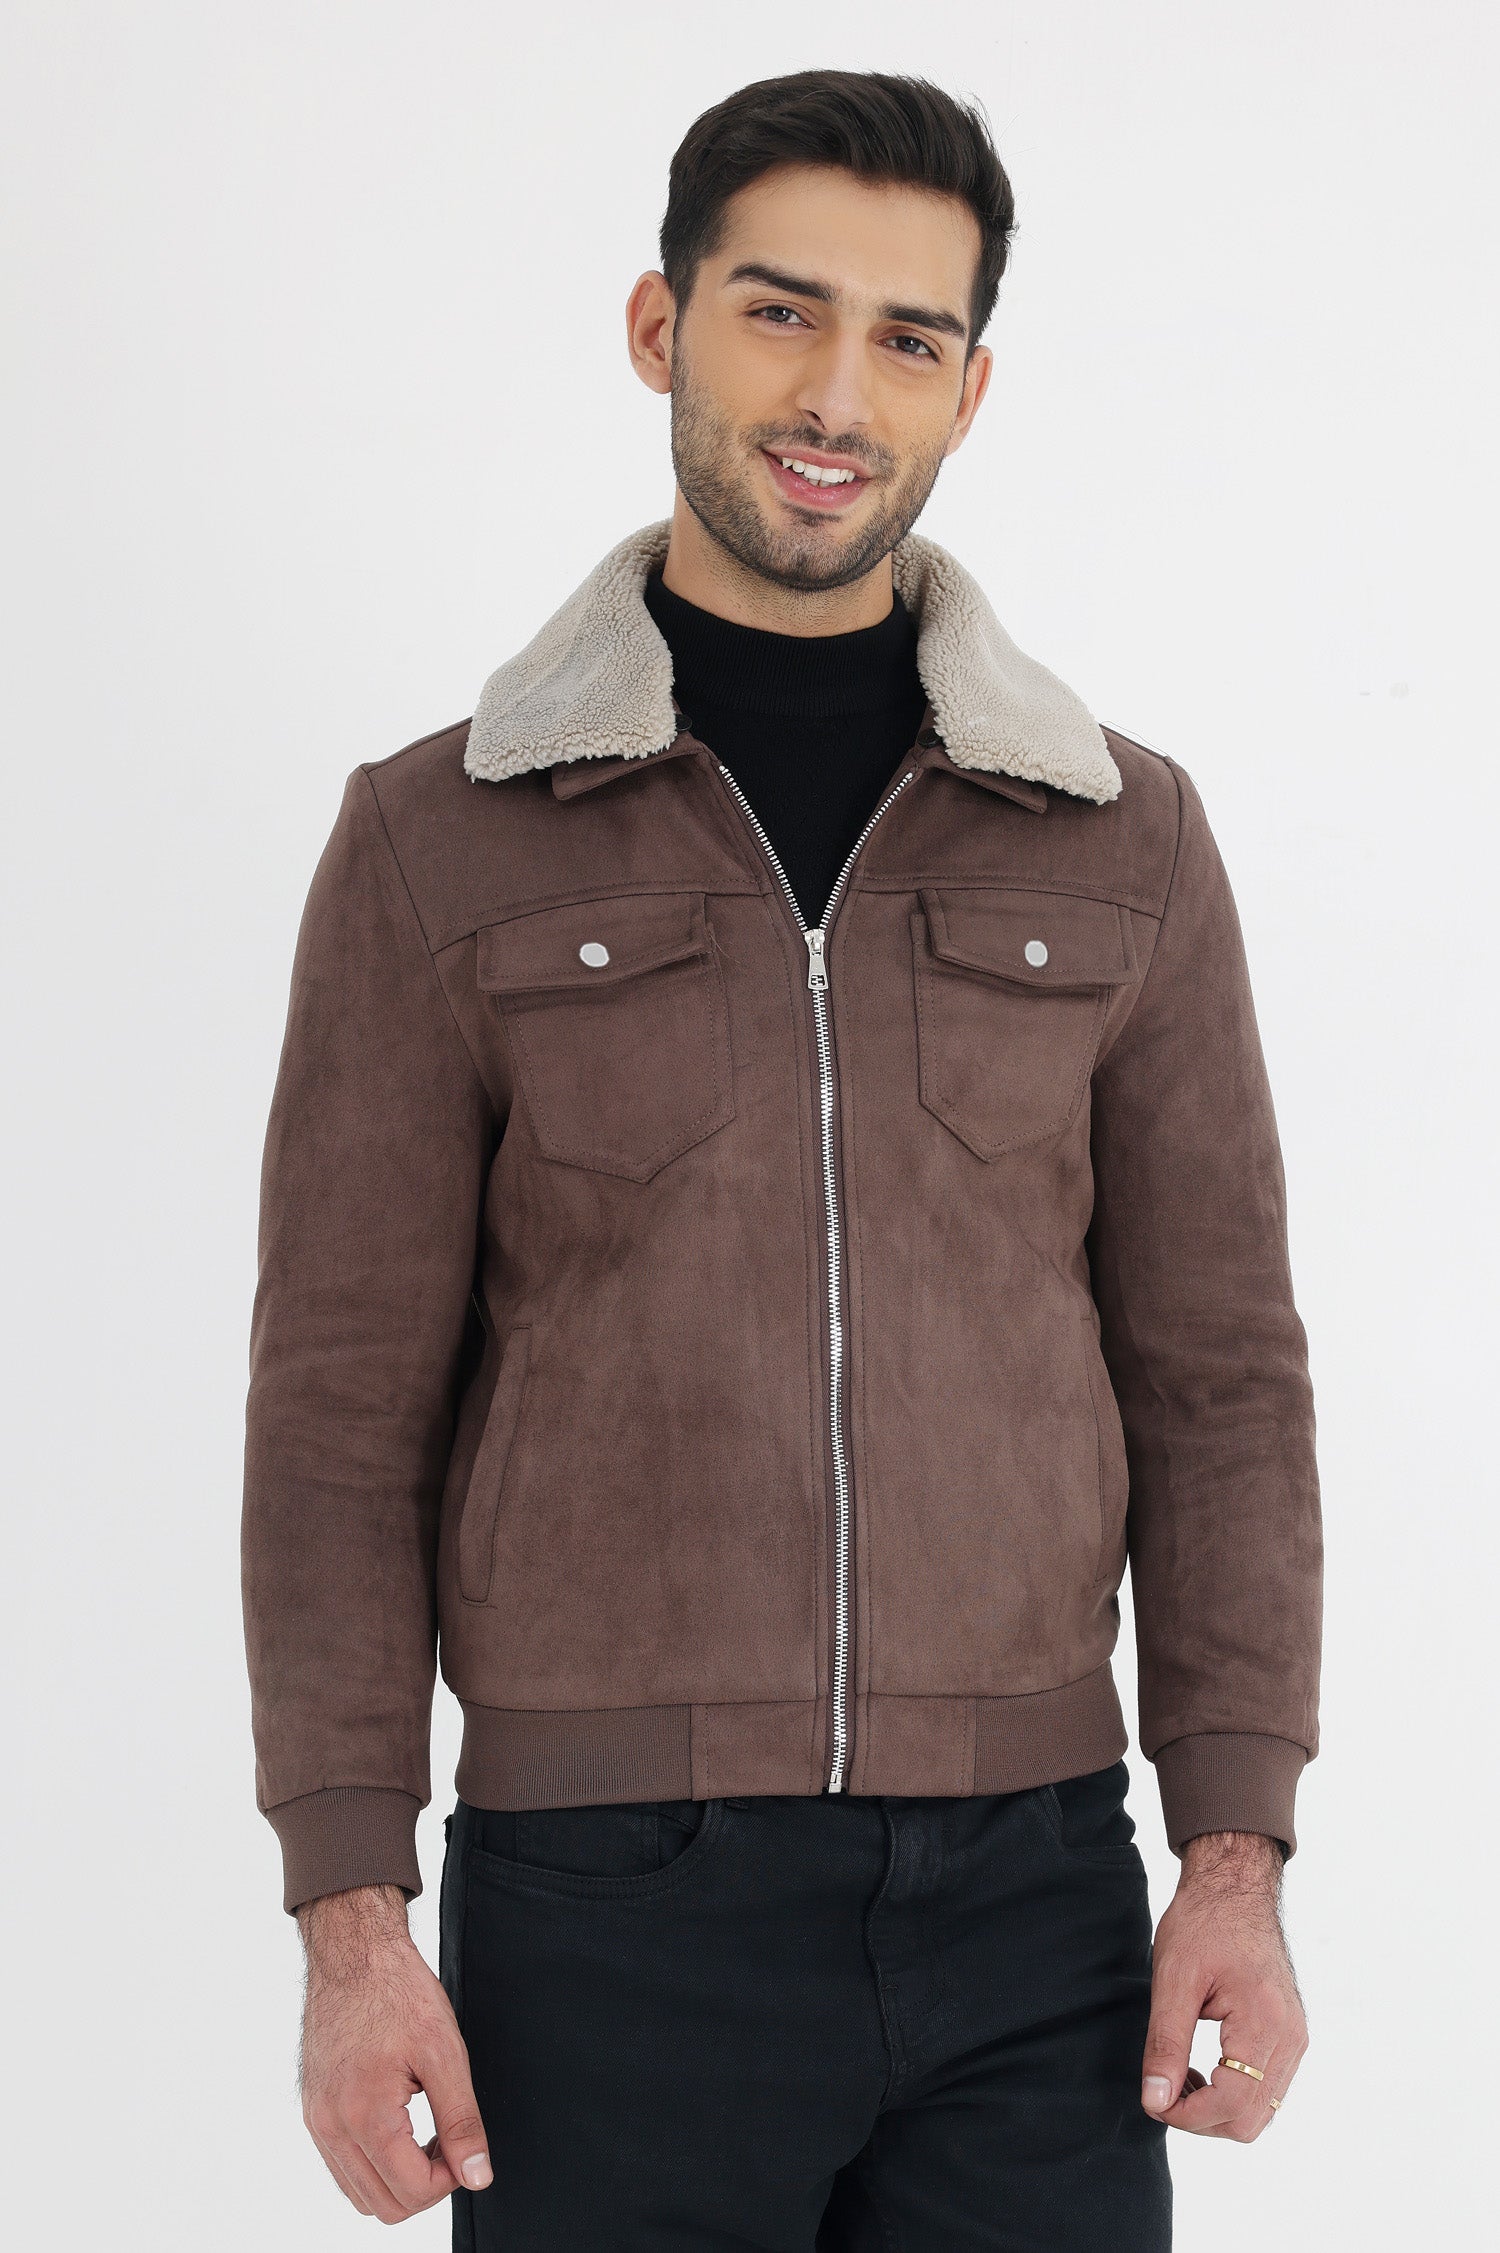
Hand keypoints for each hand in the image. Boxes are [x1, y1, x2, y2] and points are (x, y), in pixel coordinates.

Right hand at [297, 1883, 492, 2220]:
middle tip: (450, 2142)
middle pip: (384, 2206)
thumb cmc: (398, 1991)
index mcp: (364, 2115)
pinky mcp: (313, 2111)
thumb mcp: (445, 2053)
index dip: (450, 2179)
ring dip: (400, 2179)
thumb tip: (477, 2176)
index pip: (411, 2193)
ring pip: (361, 2193)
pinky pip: (343, 2167)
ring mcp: (316, 2120)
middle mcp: (330, 2127)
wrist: (354, 1952)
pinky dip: (376, 2164)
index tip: (465, 2145)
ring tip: (428, 2133)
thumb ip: (462, 2122)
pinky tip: (402, 2127)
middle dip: (426, 2185)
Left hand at [1140, 1830, 1306, 2139]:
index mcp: (1265, 2023)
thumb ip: (1165, 2044)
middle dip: (1200, 2118)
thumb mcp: (1173, 1979)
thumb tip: (1155, 2101)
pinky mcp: (1289, 2036)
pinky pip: (1265, 2089)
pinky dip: (1232, 2093)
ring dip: (1215, 2110)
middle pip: (1249, 2121)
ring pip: (1259, 2112)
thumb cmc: (1203, 1923)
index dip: (1187, 2115)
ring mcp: (1294, 2039)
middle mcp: (1290, 2039)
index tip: (1153, 2098)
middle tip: (1162, 2088)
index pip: (1232, 2105)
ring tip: (1178, 2074)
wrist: (1234, 1888)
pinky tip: (1200, 2068)